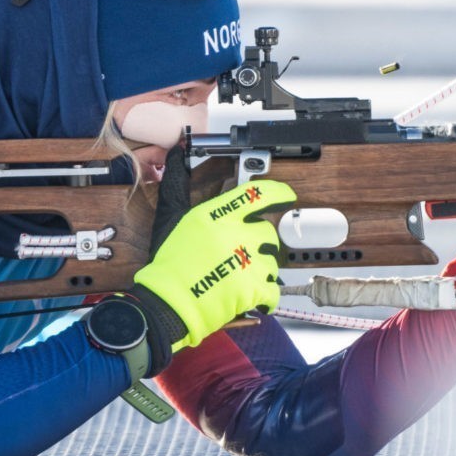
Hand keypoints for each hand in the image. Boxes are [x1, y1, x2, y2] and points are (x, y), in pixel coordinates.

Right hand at [128, 148, 294, 356]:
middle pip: (267, 232)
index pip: (259, 194)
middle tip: (240, 254)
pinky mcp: (254, 289)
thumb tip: (176, 154)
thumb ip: (177, 183)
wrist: (169, 301)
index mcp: (220, 215)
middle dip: (258, 244)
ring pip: (272, 260)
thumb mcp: (170, 216)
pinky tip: (254, 295)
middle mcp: (238, 235)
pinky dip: (266, 295)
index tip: (286, 195)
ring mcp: (249, 263)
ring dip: (261, 268)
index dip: (278, 193)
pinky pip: (273, 289)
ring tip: (238, 275)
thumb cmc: (169, 262)